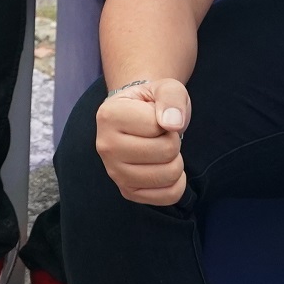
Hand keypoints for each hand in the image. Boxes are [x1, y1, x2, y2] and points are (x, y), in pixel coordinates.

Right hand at [97, 78, 191, 203]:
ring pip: (169, 175)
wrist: (138, 118)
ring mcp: (114, 173)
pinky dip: (177, 182)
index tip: (156, 116)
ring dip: (176, 161)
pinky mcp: (127, 192)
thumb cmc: (152, 102)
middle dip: (174, 141)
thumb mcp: (165, 88)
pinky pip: (169, 196)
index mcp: (109, 115)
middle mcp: (105, 146)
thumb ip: (171, 97)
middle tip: (162, 134)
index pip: (158, 126)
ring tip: (161, 149)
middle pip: (166, 152)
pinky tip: (164, 167)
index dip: (169, 119)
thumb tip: (173, 125)